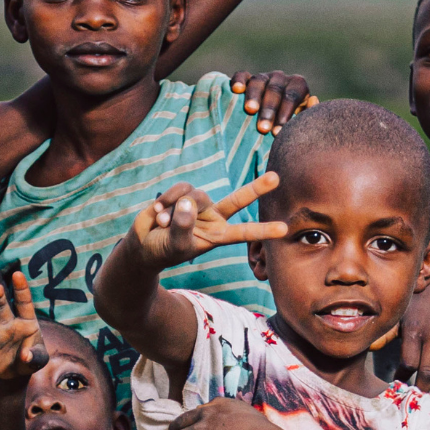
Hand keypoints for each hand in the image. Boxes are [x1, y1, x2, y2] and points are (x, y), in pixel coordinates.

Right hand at [0, 271, 46, 382]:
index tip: (17, 274)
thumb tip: (25, 355)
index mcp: (26, 321)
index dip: (21, 288)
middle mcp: (8, 325)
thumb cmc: (32, 359)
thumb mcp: (40, 359)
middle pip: (1, 308)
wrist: (17, 372)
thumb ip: (36, 357)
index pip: (24, 303)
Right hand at [127, 174, 285, 272]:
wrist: (144, 244)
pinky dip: (167, 199)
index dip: (263, 230)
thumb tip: (188, 203)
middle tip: (276, 178)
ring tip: (162, 223)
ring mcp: (199, 204)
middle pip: (238, 200)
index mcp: (217, 235)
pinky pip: (180, 188)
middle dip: (257, 188)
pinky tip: (157, 211)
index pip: (244, 232)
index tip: (284, 229)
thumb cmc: (163, 251)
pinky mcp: (184, 194)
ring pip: (196, 195)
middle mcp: (213, 217)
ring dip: (176, 209)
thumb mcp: (174, 245)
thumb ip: (182, 227)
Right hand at [230, 72, 317, 135]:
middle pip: (275, 90)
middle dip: (269, 109)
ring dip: (254, 96)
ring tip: (250, 111)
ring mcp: (264, 77)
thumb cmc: (290, 128)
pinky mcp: (247, 78)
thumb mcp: (302, 123)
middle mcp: (281, 79)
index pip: (293, 95)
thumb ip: (308, 114)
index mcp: (298, 86)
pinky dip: (239, 80)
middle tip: (263, 129)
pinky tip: (237, 90)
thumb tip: (313, 100)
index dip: (286, 113)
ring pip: (258, 81)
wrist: (273, 124)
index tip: (278, 133)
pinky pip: (242, 75)